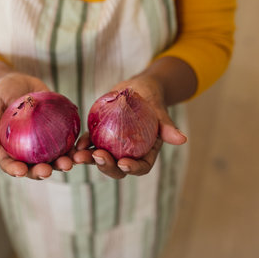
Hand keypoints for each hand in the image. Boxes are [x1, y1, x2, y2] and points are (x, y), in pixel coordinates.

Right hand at [0, 71, 73, 178]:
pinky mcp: (56, 133)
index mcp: (6, 147)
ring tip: (68, 164)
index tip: (21, 171)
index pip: (8, 163)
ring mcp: (42, 143)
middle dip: (40, 172)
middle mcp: (25, 150)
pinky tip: (79, 150)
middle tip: (47, 171)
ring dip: (60, 164)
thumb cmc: (1, 92)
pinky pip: (65, 143)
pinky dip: (72, 148)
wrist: (19, 82)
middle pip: (32, 167)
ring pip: (51, 159)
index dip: (14, 169)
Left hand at [72, 76, 186, 178]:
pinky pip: (89, 144)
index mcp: (145, 153)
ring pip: (100, 158)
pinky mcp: (99, 137)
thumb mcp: (160, 111)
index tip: (124, 163)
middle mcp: (128, 154)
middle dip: (107, 166)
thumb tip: (182, 139)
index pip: (141, 166)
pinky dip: (83, 145)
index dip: (133, 168)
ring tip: (79, 157)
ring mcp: (112, 147)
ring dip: (89, 159)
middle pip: (118, 167)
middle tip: (98, 157)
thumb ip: (167, 127)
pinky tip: (76, 145)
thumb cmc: (152, 99)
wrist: (136, 89)